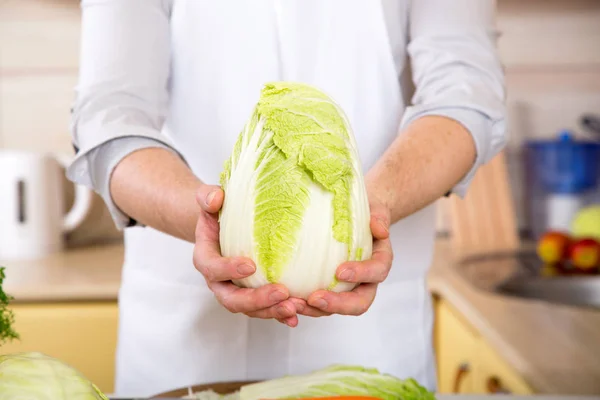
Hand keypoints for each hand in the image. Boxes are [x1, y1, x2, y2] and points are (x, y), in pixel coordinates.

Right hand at [192, 184, 299, 326]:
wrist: (222, 228)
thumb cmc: (217, 213)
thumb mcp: (209, 200)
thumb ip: (208, 197)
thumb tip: (216, 198)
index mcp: (206, 259)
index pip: (213, 268)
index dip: (229, 270)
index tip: (251, 265)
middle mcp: (219, 282)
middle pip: (232, 299)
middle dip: (256, 300)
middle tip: (281, 292)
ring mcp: (236, 292)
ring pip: (250, 310)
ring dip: (272, 311)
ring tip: (294, 307)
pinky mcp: (253, 297)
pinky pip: (265, 310)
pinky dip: (280, 314)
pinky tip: (297, 315)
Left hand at [302, 193, 392, 316]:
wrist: (352, 215)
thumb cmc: (364, 213)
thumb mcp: (375, 209)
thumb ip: (379, 218)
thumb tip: (379, 229)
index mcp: (379, 262)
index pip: (376, 272)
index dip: (361, 275)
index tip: (340, 272)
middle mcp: (365, 281)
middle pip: (358, 302)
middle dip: (337, 304)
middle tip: (315, 298)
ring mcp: (345, 289)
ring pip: (335, 308)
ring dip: (314, 310)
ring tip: (293, 304)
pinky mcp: (327, 290)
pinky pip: (317, 303)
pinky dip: (302, 305)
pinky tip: (285, 301)